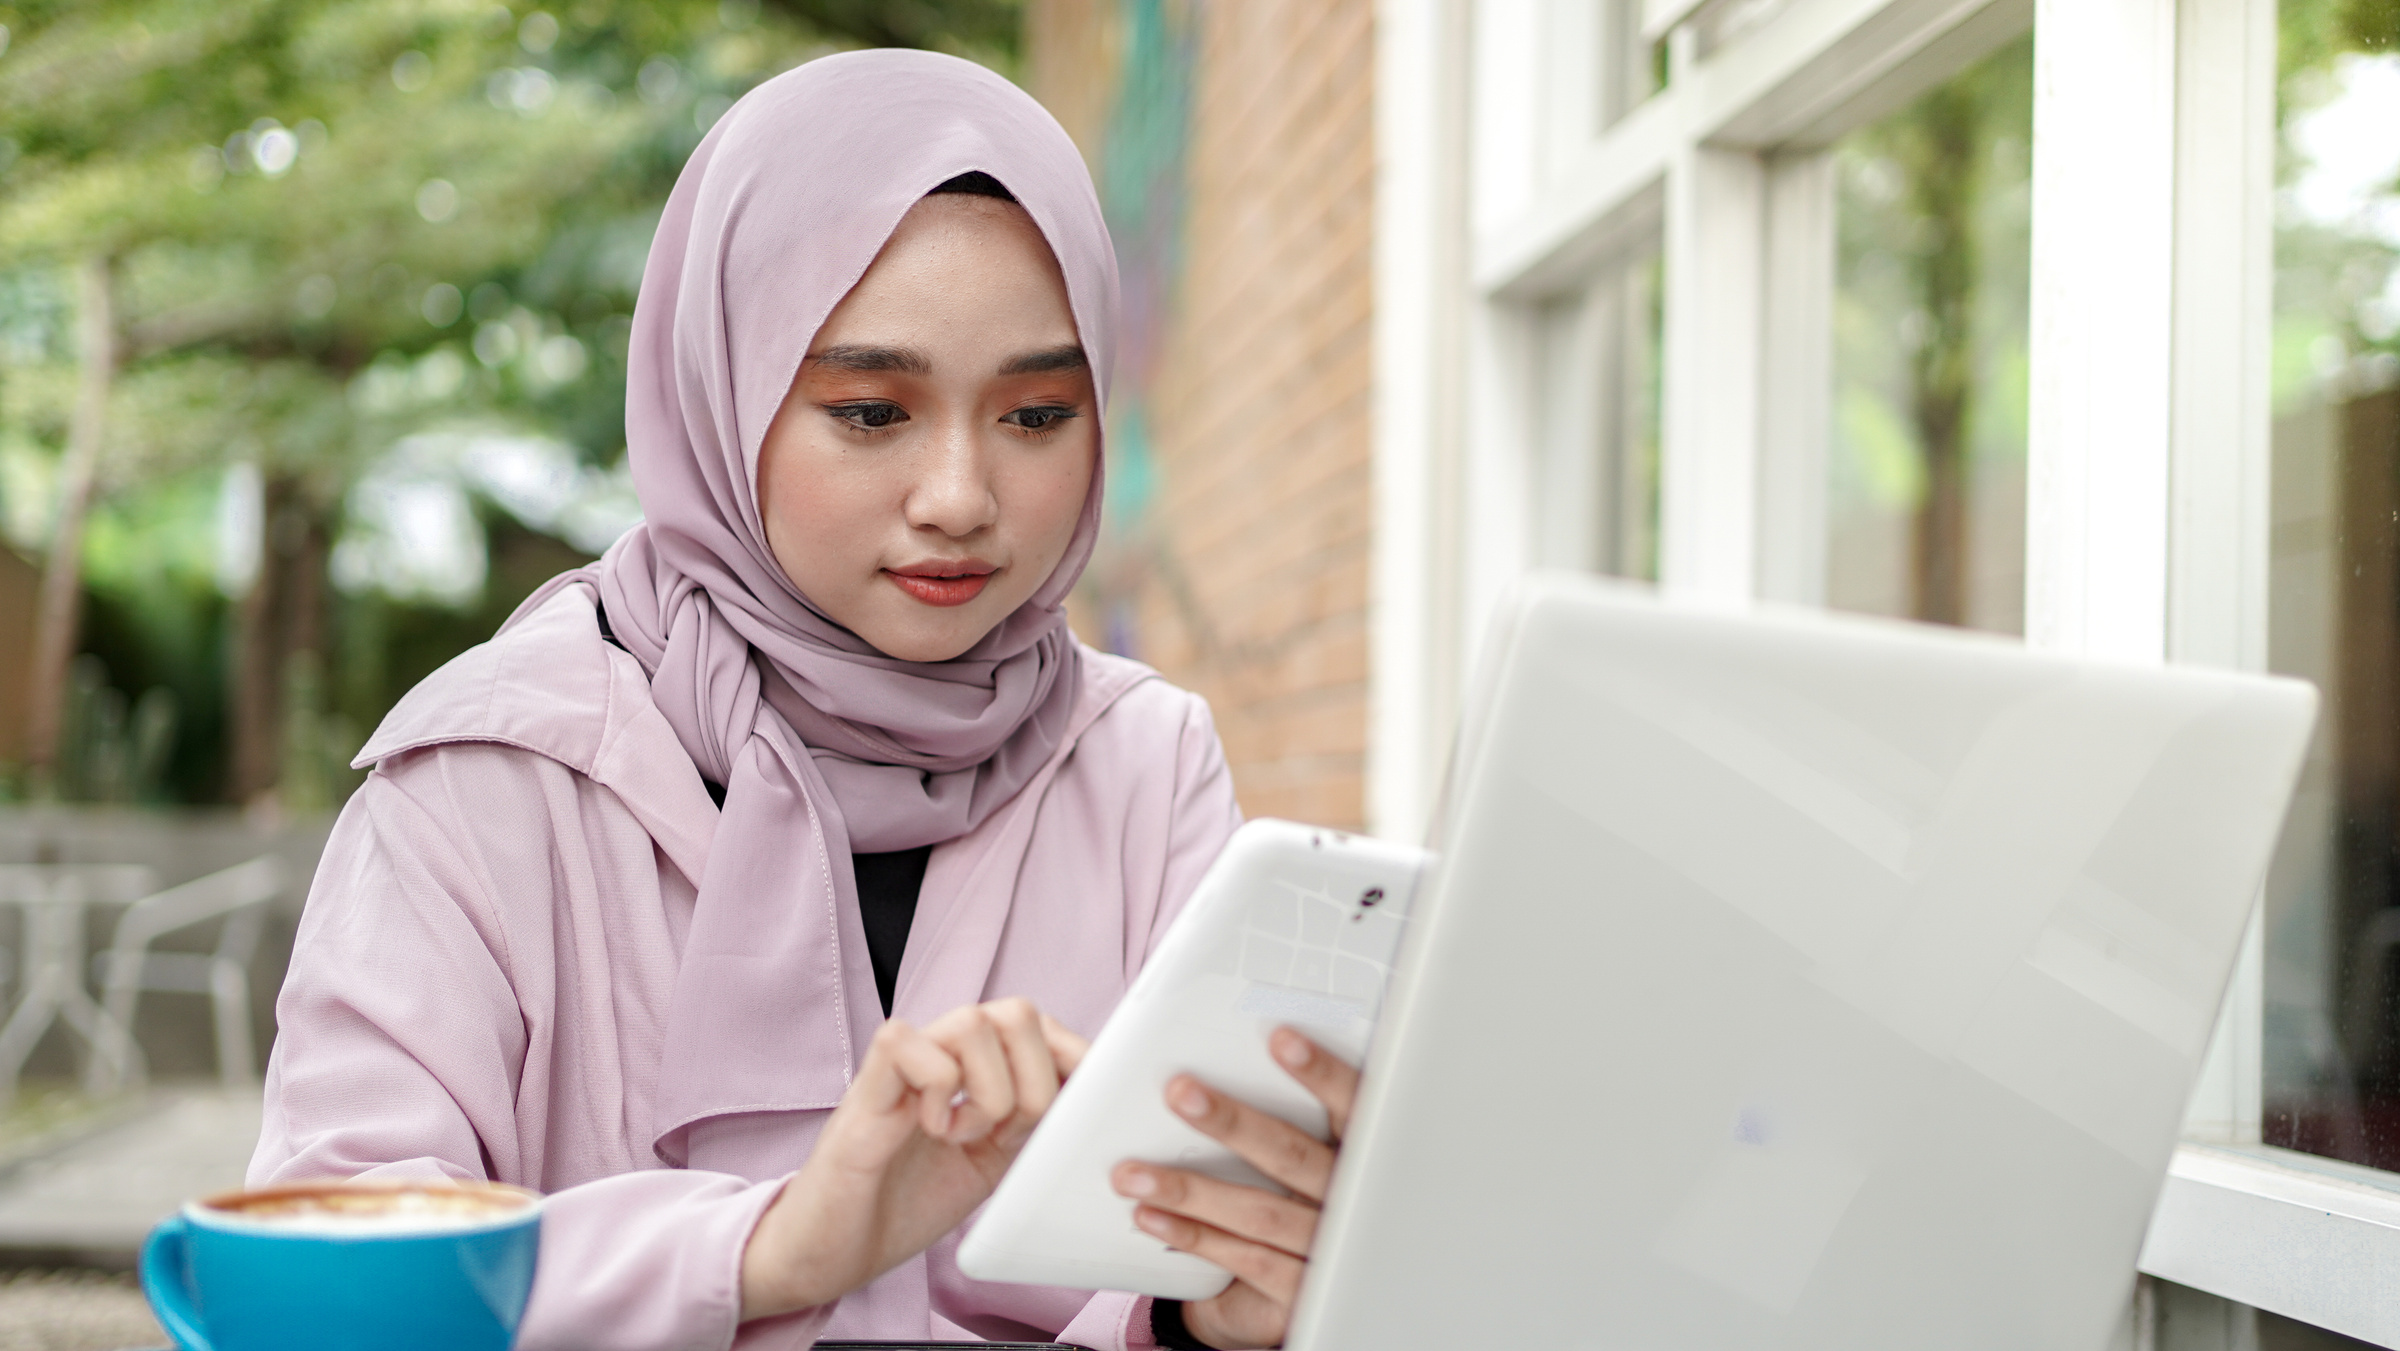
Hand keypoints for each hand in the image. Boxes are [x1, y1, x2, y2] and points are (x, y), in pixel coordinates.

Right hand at [739, 997, 1086, 1319]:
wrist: (834, 1249)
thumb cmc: (905, 1203)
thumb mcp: (992, 1164)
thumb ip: (1031, 1126)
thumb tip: (1088, 1100)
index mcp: (976, 1070)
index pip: (1039, 1026)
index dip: (1072, 1057)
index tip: (1080, 1106)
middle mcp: (942, 1054)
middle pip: (1017, 1012)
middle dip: (1035, 1081)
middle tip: (1007, 1133)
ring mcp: (902, 1064)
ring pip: (973, 1023)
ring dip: (988, 1090)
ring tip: (964, 1135)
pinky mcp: (866, 1084)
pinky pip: (913, 1045)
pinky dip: (938, 1093)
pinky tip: (927, 1128)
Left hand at [1110, 1026, 1356, 1349]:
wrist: (1294, 1291)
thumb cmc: (1289, 1200)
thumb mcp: (1299, 1150)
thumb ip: (1276, 1106)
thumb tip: (1202, 1061)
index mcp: (1357, 1151)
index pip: (1353, 1104)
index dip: (1323, 1073)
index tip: (1281, 1039)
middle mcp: (1350, 1198)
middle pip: (1294, 1155)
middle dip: (1234, 1122)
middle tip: (1180, 1092)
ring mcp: (1326, 1248)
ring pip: (1259, 1212)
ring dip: (1190, 1189)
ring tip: (1132, 1172)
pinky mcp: (1299, 1291)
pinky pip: (1244, 1259)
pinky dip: (1193, 1236)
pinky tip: (1150, 1215)